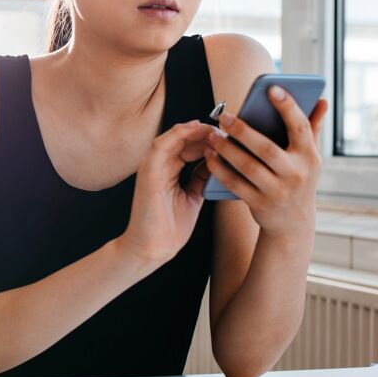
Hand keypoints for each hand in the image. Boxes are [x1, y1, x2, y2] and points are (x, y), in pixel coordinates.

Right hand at [121, 120, 218, 265]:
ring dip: (195, 130)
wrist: (153, 248)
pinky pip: (162, 145)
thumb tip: (216, 161)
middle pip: (183, 138)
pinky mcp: (148, 172)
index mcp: (168, 171)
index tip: (229, 139)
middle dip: (205, 132)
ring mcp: (152, 167)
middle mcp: (159, 165)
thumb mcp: (193, 196)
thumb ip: (201, 177)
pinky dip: (178, 133)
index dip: (208, 139)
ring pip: (173, 137)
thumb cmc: (170, 228)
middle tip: (226, 132)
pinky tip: (195, 128)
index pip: (188, 145)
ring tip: (215, 129)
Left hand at [204, 87, 328, 236]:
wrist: (293, 222)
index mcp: (310, 156)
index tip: (272, 88)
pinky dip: (220, 169)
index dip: (288, 107)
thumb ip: (312, 128)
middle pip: (266, 148)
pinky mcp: (259, 203)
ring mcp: (277, 190)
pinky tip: (209, 155)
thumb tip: (322, 100)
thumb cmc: (299, 178)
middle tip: (224, 116)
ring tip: (212, 135)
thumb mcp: (310, 157)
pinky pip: (234, 183)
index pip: (300, 127)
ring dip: (226, 149)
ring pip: (247, 166)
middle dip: (243, 130)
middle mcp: (296, 174)